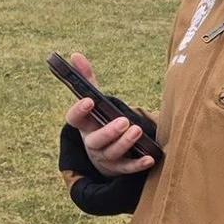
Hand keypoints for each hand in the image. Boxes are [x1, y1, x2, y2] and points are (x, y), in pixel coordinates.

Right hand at [59, 55, 155, 178]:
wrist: (104, 153)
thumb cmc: (99, 121)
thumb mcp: (93, 103)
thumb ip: (87, 80)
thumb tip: (75, 55)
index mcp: (83, 125)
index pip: (74, 119)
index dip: (79, 111)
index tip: (89, 101)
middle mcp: (91, 142)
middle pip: (95, 140)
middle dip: (108, 131)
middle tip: (123, 121)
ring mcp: (105, 157)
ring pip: (112, 154)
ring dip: (125, 143)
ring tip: (137, 130)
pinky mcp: (119, 168)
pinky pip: (128, 168)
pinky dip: (138, 165)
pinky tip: (150, 157)